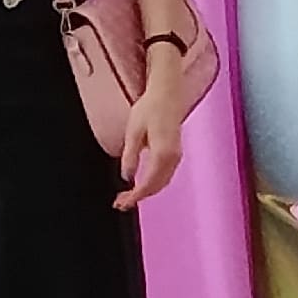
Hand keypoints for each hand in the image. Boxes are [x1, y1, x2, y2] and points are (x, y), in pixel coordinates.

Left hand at [116, 69, 184, 210]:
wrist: (168, 94)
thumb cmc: (150, 108)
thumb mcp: (133, 131)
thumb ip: (130, 156)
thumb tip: (127, 176)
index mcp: (162, 153)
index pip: (148, 183)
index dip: (134, 196)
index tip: (121, 203)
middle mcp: (173, 157)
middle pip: (157, 187)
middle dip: (139, 197)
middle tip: (121, 202)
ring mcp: (177, 155)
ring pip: (162, 183)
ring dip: (146, 192)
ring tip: (128, 196)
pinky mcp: (176, 153)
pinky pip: (166, 175)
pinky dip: (154, 183)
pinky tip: (142, 184)